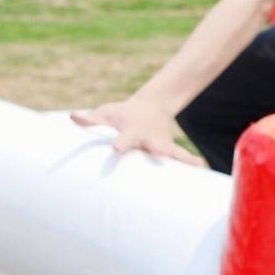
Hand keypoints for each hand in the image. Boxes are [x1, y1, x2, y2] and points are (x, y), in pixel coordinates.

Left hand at [69, 98, 200, 165]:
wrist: (150, 106)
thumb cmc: (122, 114)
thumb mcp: (107, 113)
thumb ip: (91, 118)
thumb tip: (73, 116)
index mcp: (131, 131)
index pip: (124, 138)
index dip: (120, 143)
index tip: (116, 148)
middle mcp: (148, 138)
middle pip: (153, 147)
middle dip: (156, 152)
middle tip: (161, 156)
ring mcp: (161, 143)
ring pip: (171, 152)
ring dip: (181, 160)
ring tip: (196, 166)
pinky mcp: (169, 148)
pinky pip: (181, 156)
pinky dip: (191, 162)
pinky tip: (202, 168)